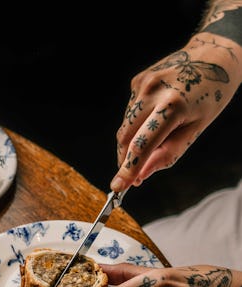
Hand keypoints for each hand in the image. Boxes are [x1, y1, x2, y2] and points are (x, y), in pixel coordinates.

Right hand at [111, 32, 241, 191]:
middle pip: (125, 138)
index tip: (118, 187)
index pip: (142, 145)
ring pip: (124, 126)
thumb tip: (141, 176)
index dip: (128, 169)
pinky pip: (129, 112)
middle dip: (125, 160)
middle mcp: (152, 91)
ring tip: (155, 137)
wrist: (213, 56)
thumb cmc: (210, 95)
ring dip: (132, 142)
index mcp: (172, 105)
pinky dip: (137, 123)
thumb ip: (167, 155)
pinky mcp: (137, 81)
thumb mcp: (196, 130)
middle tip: (132, 176)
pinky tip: (155, 116)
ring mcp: (142, 84)